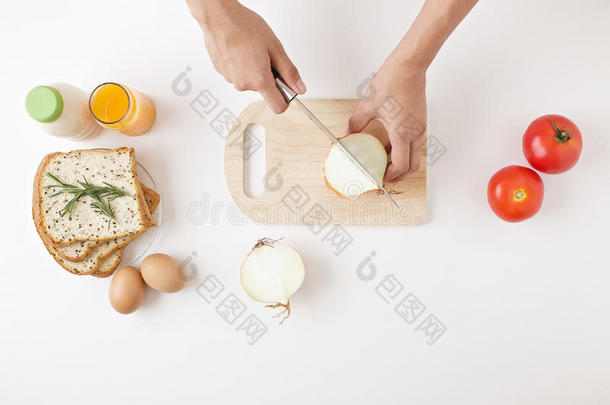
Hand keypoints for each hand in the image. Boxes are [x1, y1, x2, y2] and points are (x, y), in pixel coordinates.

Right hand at [187, 0, 305, 112]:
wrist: (218, 16)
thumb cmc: (244, 27)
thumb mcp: (275, 47)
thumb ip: (289, 71)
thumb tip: (299, 87)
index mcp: (259, 80)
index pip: (278, 107)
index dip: (285, 98)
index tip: (286, 86)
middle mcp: (243, 84)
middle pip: (264, 90)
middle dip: (268, 76)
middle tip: (266, 55)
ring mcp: (231, 79)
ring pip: (250, 81)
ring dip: (254, 69)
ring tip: (251, 49)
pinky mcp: (222, 72)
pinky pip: (238, 73)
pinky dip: (242, 64)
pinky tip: (240, 49)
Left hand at [347, 57, 426, 181]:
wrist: (410, 65)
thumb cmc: (392, 81)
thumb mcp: (368, 105)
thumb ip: (356, 124)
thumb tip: (346, 135)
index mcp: (402, 133)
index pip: (400, 166)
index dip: (390, 177)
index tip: (378, 180)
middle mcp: (415, 133)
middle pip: (411, 166)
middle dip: (398, 176)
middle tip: (383, 178)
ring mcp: (420, 127)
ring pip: (413, 155)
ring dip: (400, 163)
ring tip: (383, 163)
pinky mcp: (420, 121)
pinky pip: (413, 143)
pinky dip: (403, 150)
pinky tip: (387, 146)